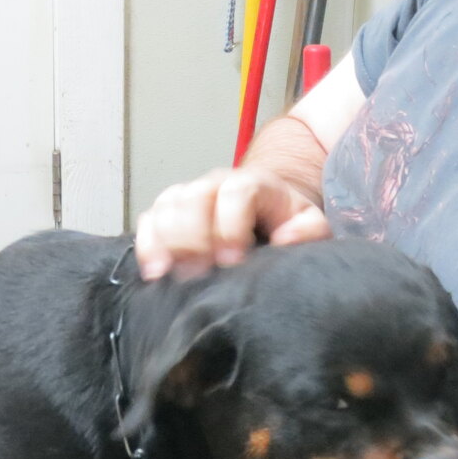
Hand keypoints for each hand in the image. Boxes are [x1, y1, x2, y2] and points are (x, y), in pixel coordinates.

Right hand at [135, 167, 330, 280]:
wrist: (264, 209)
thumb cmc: (285, 221)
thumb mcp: (309, 223)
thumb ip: (308, 230)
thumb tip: (288, 239)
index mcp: (253, 183)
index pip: (236, 193)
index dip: (230, 226)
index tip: (232, 261)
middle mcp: (215, 184)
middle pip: (193, 199)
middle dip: (194, 237)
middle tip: (199, 273)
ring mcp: (188, 196)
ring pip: (167, 207)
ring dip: (167, 242)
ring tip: (172, 275)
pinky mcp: (168, 213)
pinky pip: (148, 221)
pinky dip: (148, 245)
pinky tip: (154, 272)